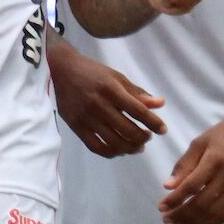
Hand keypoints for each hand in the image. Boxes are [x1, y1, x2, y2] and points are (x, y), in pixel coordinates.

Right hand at [50, 42, 166, 157]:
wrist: (61, 71)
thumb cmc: (92, 72)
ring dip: (131, 148)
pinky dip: (111, 153)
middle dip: (143, 137)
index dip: (154, 123)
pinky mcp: (76, 127)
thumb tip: (160, 104)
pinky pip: (96, 147)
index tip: (163, 130)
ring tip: (137, 146)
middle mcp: (99, 105)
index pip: (138, 111)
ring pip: (114, 142)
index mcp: (111, 89)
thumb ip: (138, 92)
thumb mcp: (117, 77)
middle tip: (148, 136)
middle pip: (128, 130)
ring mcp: (86, 118)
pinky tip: (119, 149)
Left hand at [160, 110, 223, 223]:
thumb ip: (184, 165)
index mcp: (215, 160)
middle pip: (202, 204)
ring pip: (214, 213)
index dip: (175, 200)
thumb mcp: (200, 142)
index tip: (161, 207)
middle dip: (182, 215)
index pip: (191, 186)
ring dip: (194, 223)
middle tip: (166, 220)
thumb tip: (168, 187)